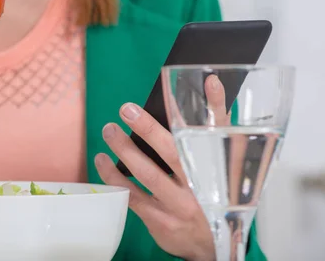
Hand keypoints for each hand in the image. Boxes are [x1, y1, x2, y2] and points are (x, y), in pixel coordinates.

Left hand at [95, 75, 228, 260]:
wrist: (214, 248)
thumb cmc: (213, 201)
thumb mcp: (222, 174)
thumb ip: (209, 141)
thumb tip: (190, 102)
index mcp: (222, 170)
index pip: (220, 133)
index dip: (215, 106)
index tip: (207, 80)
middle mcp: (203, 187)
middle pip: (175, 152)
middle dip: (149, 128)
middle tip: (127, 109)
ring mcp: (180, 205)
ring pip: (148, 173)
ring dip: (124, 150)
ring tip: (108, 130)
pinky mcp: (161, 220)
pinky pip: (132, 195)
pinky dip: (114, 177)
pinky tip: (102, 162)